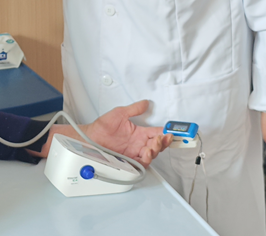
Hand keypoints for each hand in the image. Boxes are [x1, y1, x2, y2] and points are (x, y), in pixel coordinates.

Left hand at [43, 100, 172, 166]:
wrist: (90, 137)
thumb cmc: (102, 127)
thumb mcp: (120, 113)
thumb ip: (134, 109)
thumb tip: (146, 102)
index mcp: (139, 133)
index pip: (157, 132)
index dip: (167, 131)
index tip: (174, 130)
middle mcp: (138, 143)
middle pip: (158, 145)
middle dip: (165, 142)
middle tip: (166, 137)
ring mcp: (134, 152)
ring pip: (152, 154)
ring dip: (156, 149)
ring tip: (154, 144)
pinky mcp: (128, 160)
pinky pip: (141, 163)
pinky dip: (146, 159)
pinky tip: (146, 153)